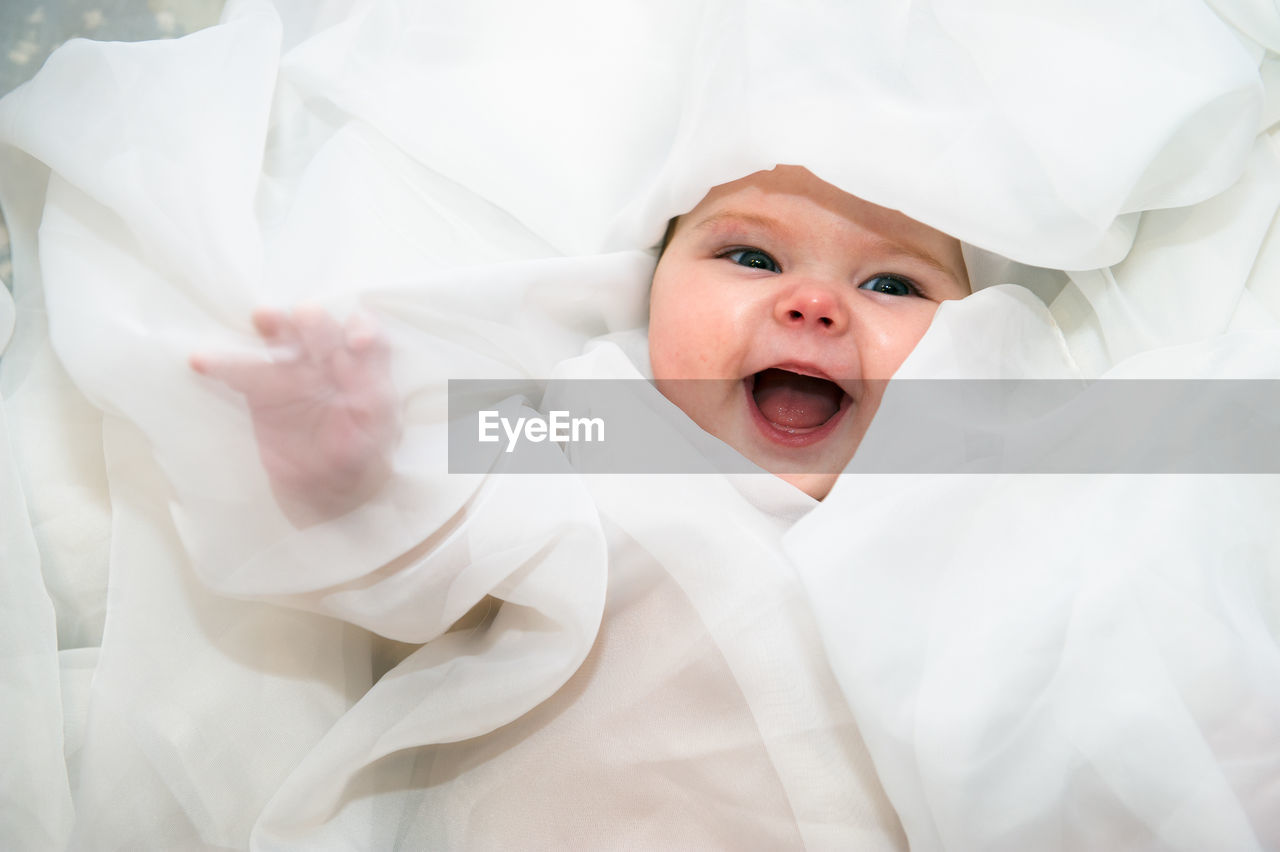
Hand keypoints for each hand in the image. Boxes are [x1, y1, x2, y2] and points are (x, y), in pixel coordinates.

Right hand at [191, 305, 400, 524]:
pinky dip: (222, 364)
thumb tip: (367, 388)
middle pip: (324, 331)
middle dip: (316, 322)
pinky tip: (202, 361)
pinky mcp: (261, 389)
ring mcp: (294, 372)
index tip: (357, 342)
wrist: (323, 490)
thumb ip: (372, 409)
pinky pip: (241, 372)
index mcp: (366, 373)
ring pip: (283, 339)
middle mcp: (331, 363)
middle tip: (306, 317)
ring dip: (274, 323)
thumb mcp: (374, 441)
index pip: (370, 340)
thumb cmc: (360, 459)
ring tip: (263, 317)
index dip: (364, 332)